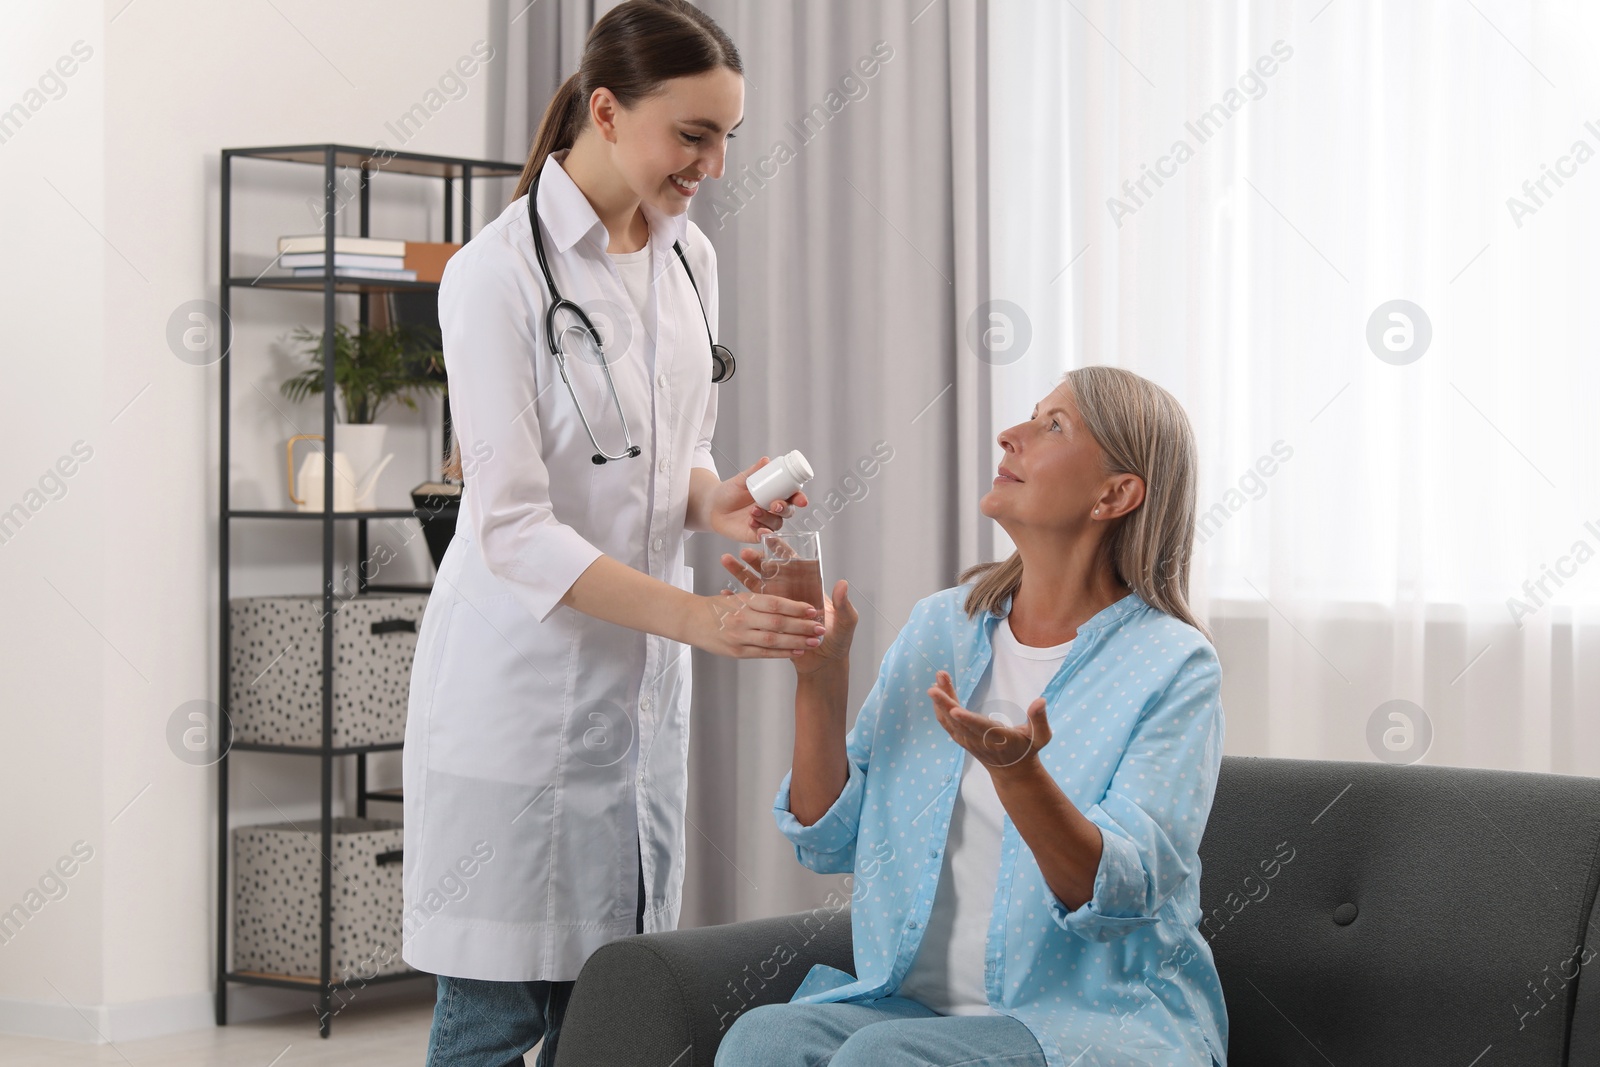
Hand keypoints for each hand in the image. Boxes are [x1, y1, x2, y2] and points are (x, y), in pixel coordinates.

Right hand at [684, 581, 825, 659]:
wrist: (691, 621)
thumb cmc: (717, 607)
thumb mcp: (738, 597)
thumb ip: (760, 600)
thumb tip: (786, 601)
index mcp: (745, 601)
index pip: (774, 603)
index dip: (795, 607)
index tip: (813, 609)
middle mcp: (742, 618)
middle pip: (777, 623)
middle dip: (801, 626)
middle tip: (820, 628)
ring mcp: (739, 637)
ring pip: (773, 640)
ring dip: (796, 642)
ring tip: (814, 642)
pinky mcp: (737, 652)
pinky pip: (764, 653)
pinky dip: (782, 653)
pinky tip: (797, 651)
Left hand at [706, 457, 809, 542]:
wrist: (712, 506)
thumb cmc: (729, 491)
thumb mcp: (741, 480)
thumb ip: (754, 471)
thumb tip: (766, 460)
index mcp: (774, 494)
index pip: (792, 497)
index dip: (799, 498)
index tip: (801, 499)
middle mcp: (772, 509)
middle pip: (788, 511)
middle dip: (784, 508)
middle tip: (774, 504)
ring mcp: (766, 523)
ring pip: (776, 523)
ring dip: (768, 517)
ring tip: (752, 511)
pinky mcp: (756, 534)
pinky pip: (765, 536)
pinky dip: (762, 531)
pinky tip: (752, 524)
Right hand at [720, 548, 856, 674]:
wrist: (826, 665)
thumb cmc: (836, 639)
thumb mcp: (845, 621)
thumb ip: (843, 605)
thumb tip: (843, 584)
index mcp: (806, 590)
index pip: (790, 564)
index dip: (779, 550)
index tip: (767, 537)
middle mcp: (788, 597)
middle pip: (769, 575)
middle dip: (756, 561)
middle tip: (744, 552)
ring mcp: (776, 613)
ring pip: (755, 591)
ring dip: (741, 575)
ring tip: (727, 561)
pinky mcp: (766, 628)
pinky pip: (750, 615)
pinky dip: (738, 604)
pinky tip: (724, 594)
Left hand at [928, 669, 1051, 775]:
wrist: (1011, 771)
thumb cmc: (1028, 749)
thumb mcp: (1041, 736)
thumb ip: (1040, 719)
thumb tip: (1040, 700)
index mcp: (998, 738)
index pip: (981, 728)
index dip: (967, 720)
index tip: (954, 710)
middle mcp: (978, 740)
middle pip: (958, 721)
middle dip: (946, 701)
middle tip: (938, 680)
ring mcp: (966, 740)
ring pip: (949, 720)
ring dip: (941, 699)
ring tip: (939, 677)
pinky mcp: (960, 738)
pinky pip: (946, 722)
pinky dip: (939, 706)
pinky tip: (937, 689)